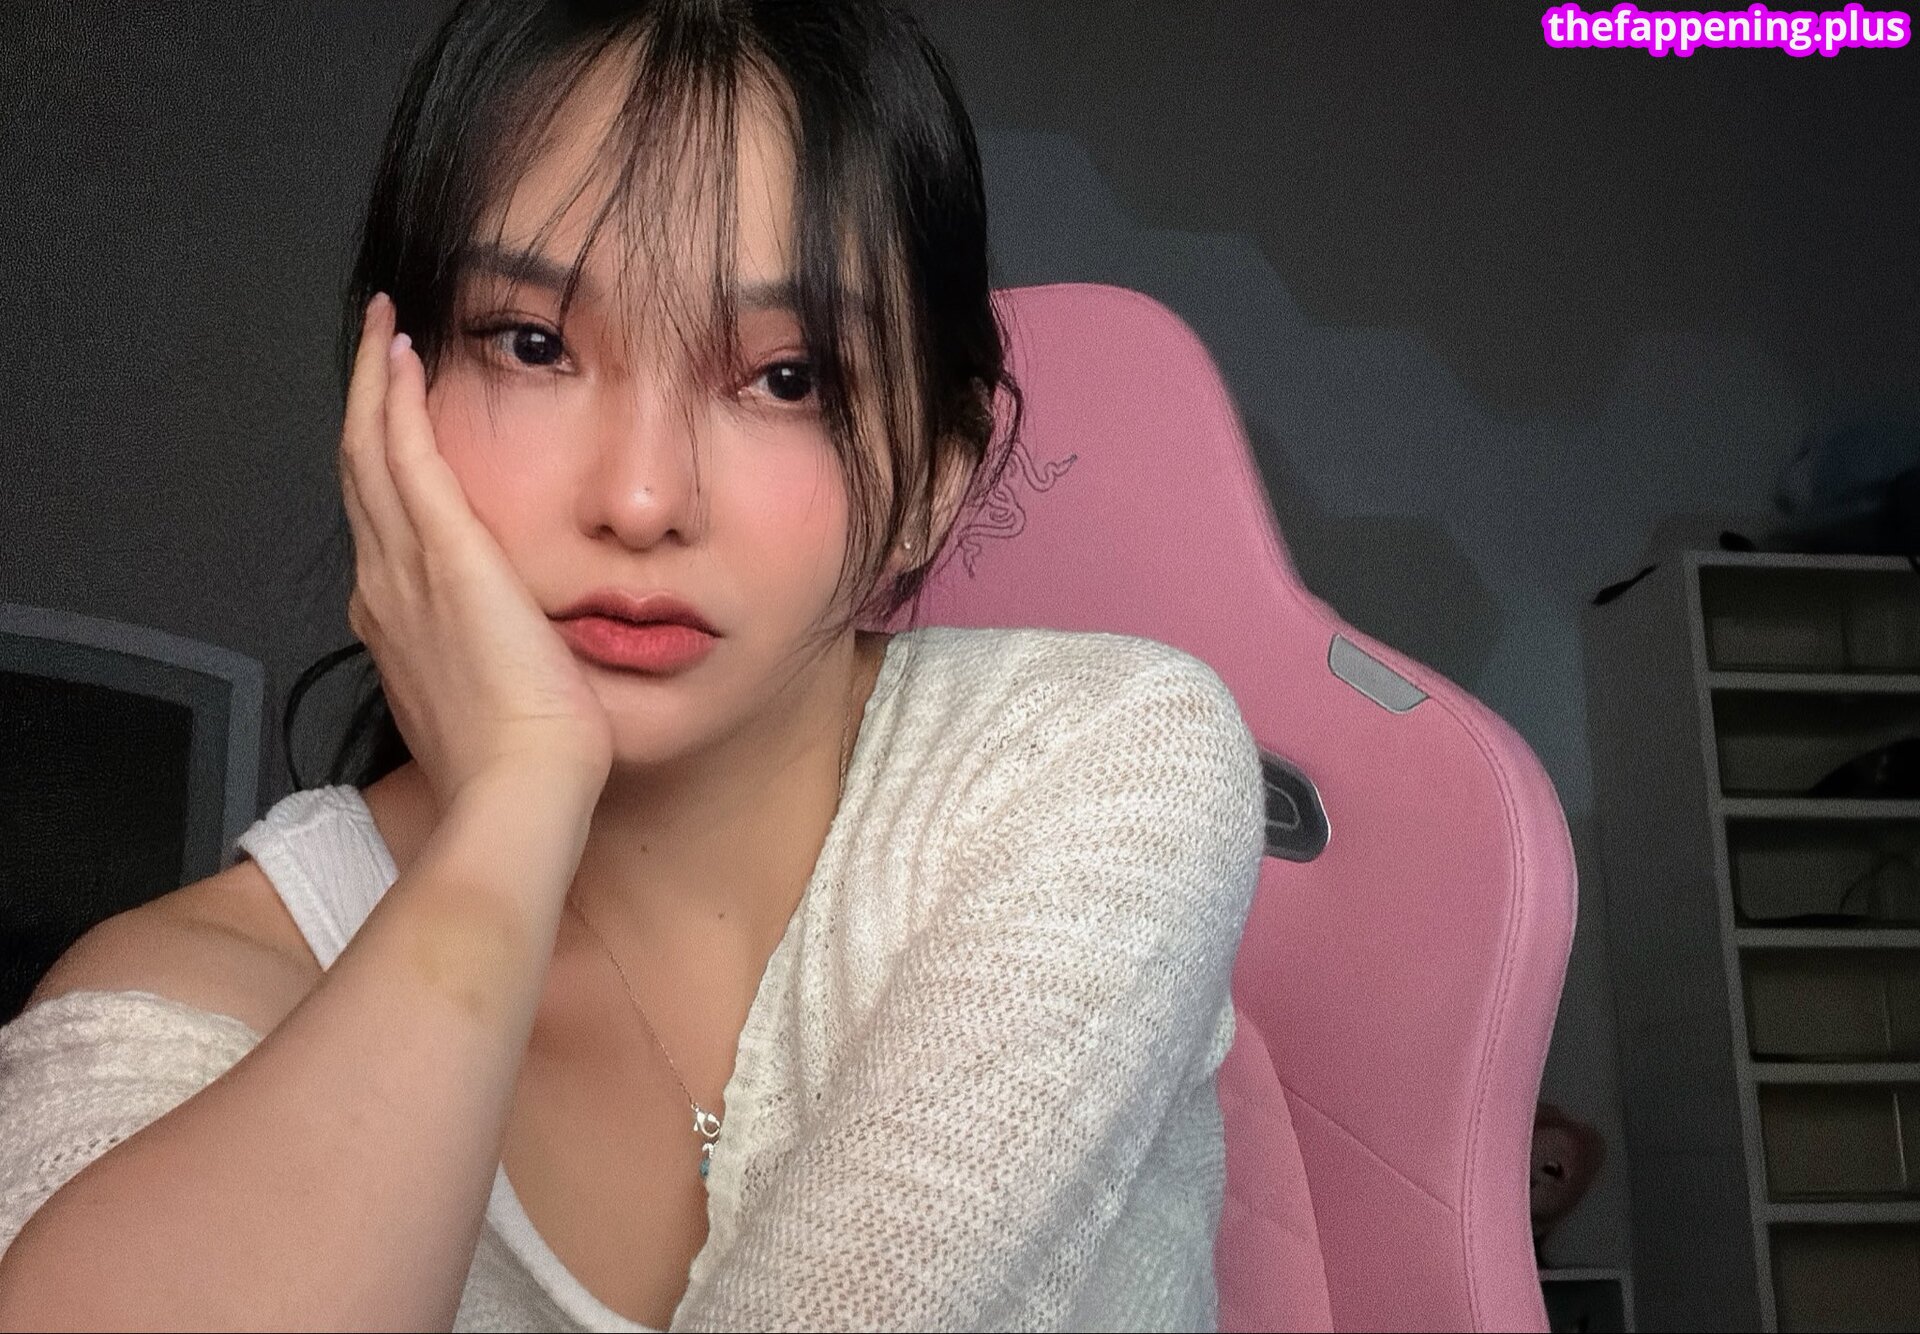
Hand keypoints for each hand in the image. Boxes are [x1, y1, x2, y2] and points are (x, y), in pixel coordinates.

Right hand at [338, 293, 612, 814]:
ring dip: (372, 383)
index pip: (381, 525)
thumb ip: (494, 661)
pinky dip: (394, 398)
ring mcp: (405, 569)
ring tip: (382, 327)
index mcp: (400, 626)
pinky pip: (405, 453)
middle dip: (363, 404)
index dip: (378, 465)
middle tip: (374, 344)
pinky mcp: (445, 554)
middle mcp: (385, 589)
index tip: (391, 423)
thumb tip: (521, 650)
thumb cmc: (522, 767)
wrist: (521, 792)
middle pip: (360, 474)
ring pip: (369, 451)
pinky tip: (400, 352)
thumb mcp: (496, 701)